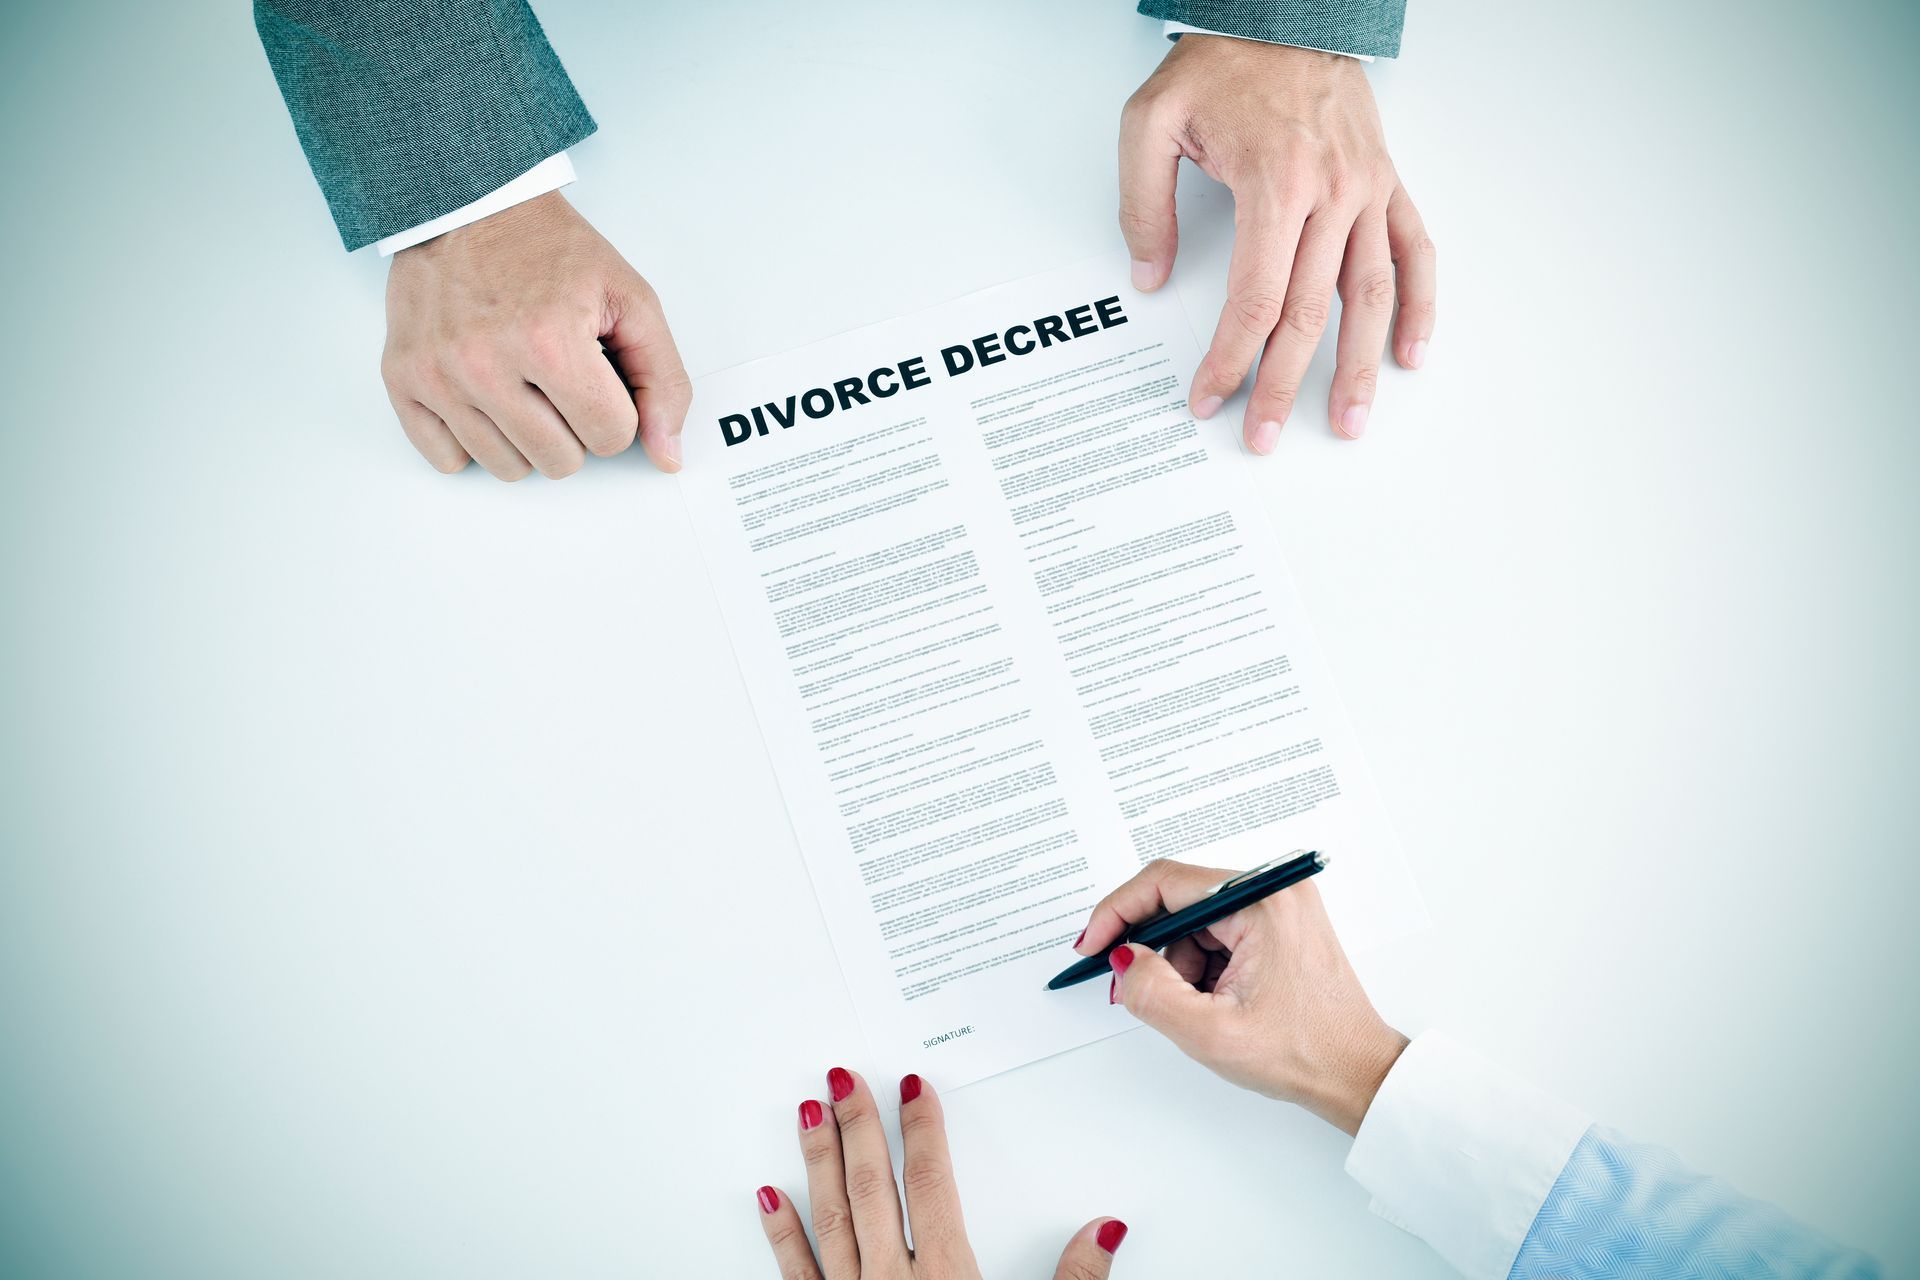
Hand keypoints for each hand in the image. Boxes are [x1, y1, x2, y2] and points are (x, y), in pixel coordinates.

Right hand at [380, 191, 690, 479]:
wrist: (468, 203)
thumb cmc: (548, 249)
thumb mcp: (630, 299)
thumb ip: (662, 380)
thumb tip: (667, 456)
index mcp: (549, 341)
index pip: (610, 437)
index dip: (615, 410)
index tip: (599, 376)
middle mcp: (486, 364)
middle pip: (560, 462)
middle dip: (573, 426)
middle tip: (560, 378)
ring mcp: (439, 375)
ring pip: (508, 469)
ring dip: (526, 437)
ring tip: (523, 383)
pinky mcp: (402, 379)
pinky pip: (448, 460)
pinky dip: (472, 439)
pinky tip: (484, 398)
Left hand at [756, 1067, 1126, 1278]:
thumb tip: (1104, 1229)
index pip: (931, 1184)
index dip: (922, 1129)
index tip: (912, 1087)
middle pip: (873, 1188)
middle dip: (858, 1128)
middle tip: (842, 1079)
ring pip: (829, 1220)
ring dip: (818, 1163)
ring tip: (808, 1114)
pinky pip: (796, 1277)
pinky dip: (781, 1235)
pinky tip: (768, 1195)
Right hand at [1075, 859, 1406, 1136]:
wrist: (1359, 1076)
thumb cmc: (1306, 1053)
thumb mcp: (1211, 1033)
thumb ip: (1151, 993)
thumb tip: (1122, 959)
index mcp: (1262, 902)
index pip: (1167, 883)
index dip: (1118, 912)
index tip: (1092, 944)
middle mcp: (1274, 893)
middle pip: (1180, 904)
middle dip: (1150, 950)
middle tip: (1132, 989)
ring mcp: (1279, 910)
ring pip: (1195, 925)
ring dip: (1178, 967)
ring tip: (1198, 1011)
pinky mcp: (1279, 930)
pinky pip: (1218, 938)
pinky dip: (1200, 970)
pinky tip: (1214, 1004)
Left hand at [1119, 35, 1435, 452]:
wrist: (1284, 12)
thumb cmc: (1222, 65)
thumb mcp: (1152, 121)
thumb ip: (1143, 203)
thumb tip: (1149, 275)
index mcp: (1275, 183)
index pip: (1255, 299)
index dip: (1230, 358)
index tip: (1209, 395)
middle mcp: (1331, 193)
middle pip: (1309, 314)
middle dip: (1284, 384)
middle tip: (1264, 435)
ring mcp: (1367, 191)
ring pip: (1369, 296)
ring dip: (1359, 367)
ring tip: (1348, 420)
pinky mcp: (1388, 184)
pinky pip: (1415, 253)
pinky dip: (1418, 306)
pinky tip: (1409, 354)